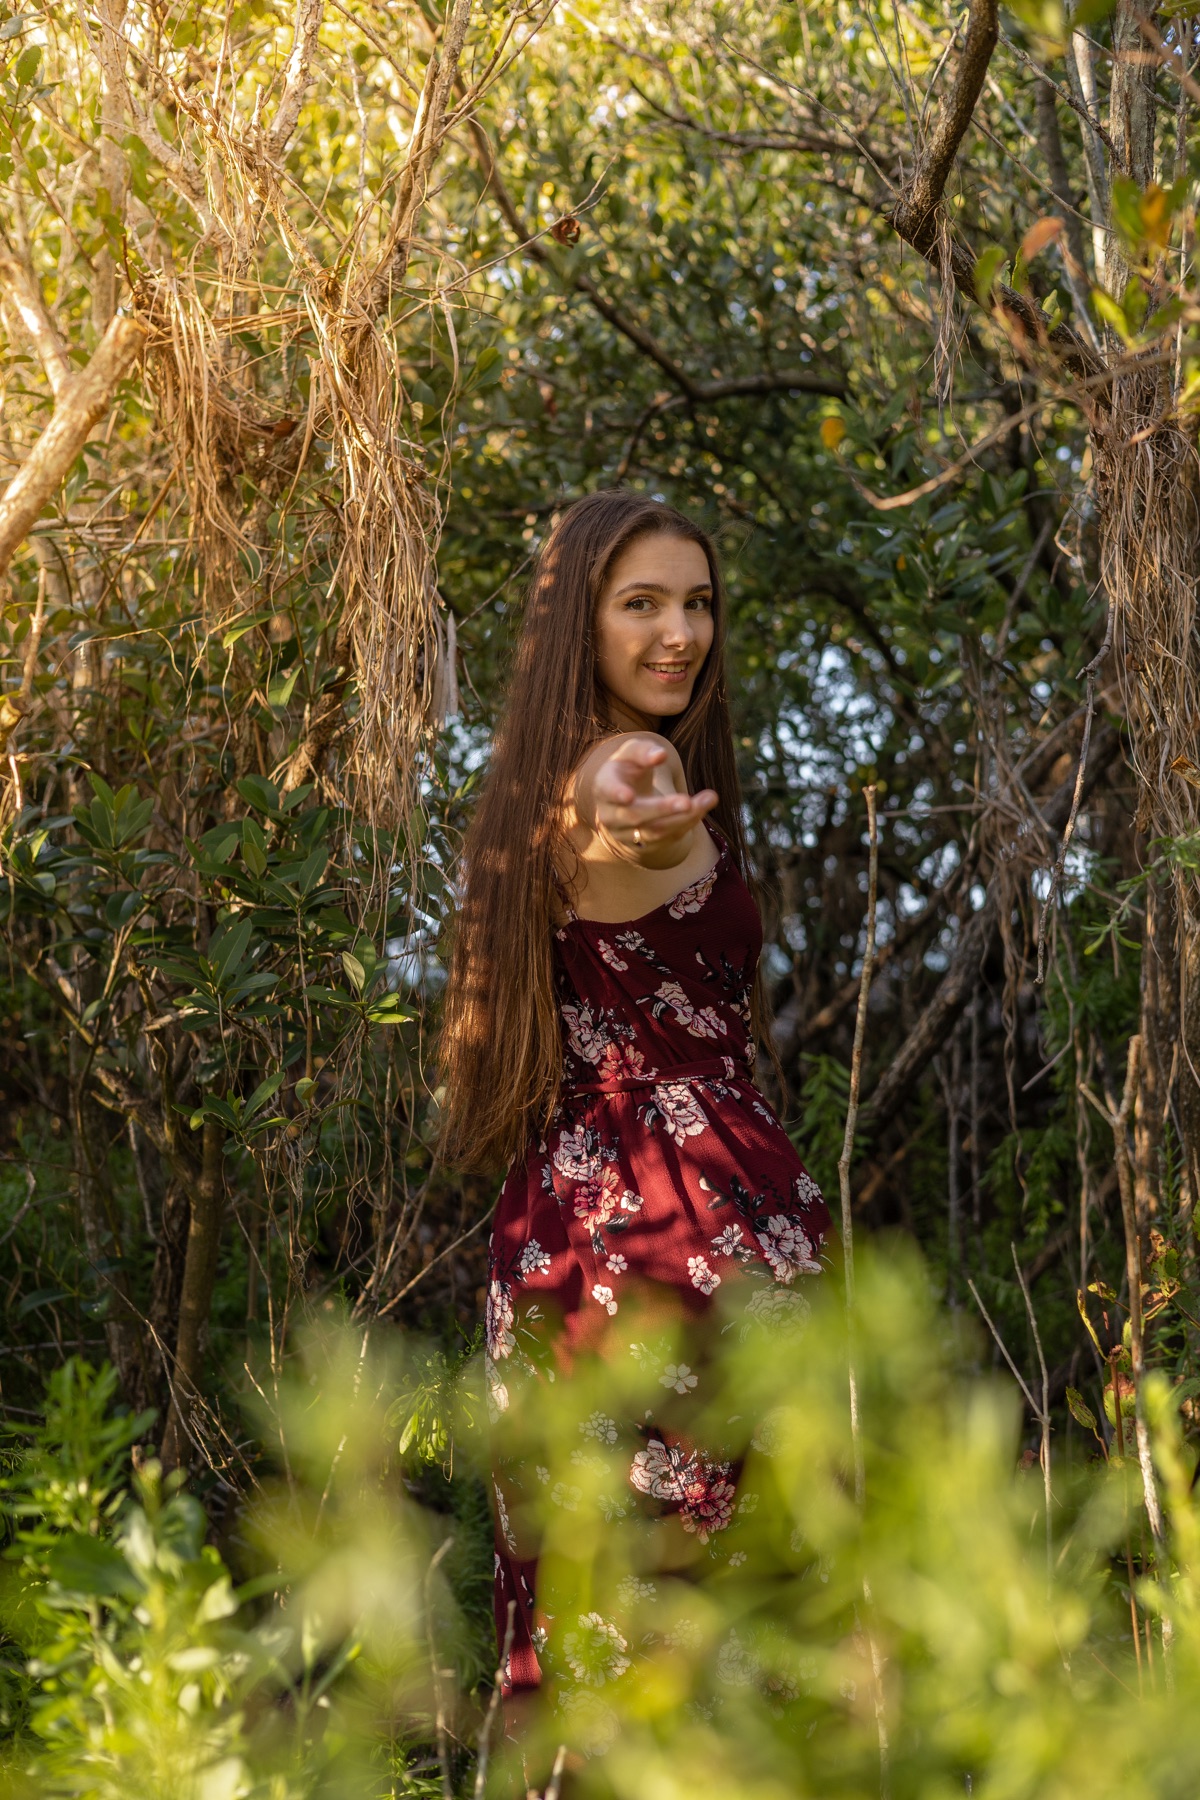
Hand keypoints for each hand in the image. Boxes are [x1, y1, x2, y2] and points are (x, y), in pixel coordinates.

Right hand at [591, 738, 716, 859]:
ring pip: (655, 831)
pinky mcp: (643, 846)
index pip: (608, 791)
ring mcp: (625, 834)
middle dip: (662, 809)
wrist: (624, 797)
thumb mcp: (632, 753)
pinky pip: (667, 838)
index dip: (617, 794)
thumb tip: (660, 755)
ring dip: (683, 817)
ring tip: (708, 798)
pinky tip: (703, 806)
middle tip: (687, 801)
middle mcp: (610, 815)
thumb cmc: (628, 768)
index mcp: (604, 786)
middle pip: (635, 816)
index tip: (628, 796)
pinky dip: (688, 823)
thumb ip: (644, 751)